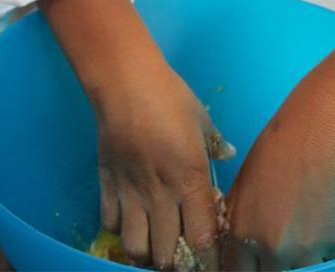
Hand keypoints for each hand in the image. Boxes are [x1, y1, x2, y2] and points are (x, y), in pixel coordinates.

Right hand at [95, 63, 235, 269]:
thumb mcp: (201, 119)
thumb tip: (228, 155)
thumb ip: (215, 144)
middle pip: (166, 254)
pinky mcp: (106, 184)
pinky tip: (129, 219)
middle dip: (177, 263)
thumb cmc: (170, 96)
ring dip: (146, 252)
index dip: (207, 259)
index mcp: (190, 179)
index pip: (201, 239)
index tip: (210, 262)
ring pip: (135, 247)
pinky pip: (110, 224)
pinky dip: (120, 229)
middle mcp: (161, 194)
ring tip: (154, 244)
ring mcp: (130, 192)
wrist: (125, 82)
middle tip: (181, 255)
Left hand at [220, 92, 334, 270]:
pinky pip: (332, 261)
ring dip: (302, 262)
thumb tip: (233, 242)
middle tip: (278, 250)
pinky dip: (329, 251)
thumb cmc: (274, 149)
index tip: (252, 265)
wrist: (316, 134)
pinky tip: (325, 229)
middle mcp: (271, 249)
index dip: (244, 270)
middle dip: (272, 267)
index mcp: (242, 234)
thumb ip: (236, 219)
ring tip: (302, 238)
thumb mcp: (240, 185)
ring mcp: (305, 250)